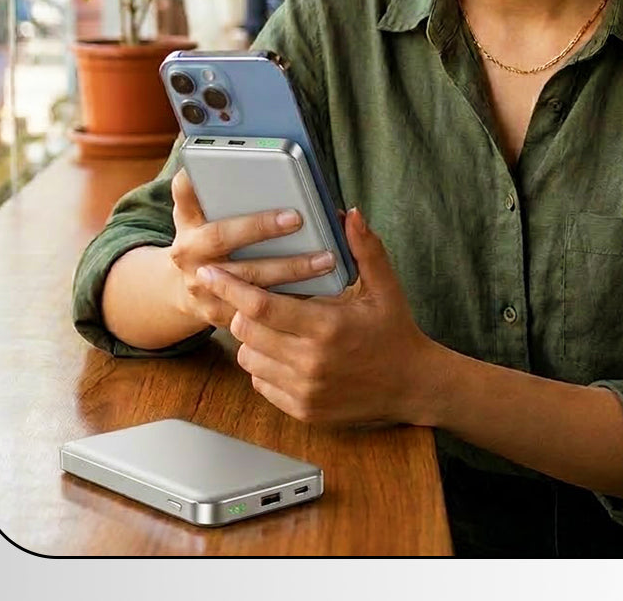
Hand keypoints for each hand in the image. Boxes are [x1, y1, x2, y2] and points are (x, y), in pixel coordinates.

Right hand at [166, 168, 337, 331]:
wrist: (184, 290)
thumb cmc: (203, 238)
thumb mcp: (196, 212)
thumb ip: (206, 188)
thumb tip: (227, 152)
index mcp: (186, 222)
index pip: (187, 195)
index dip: (207, 183)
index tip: (243, 178)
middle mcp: (189, 254)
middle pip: (224, 237)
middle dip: (260, 227)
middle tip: (297, 218)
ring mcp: (203, 287)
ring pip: (250, 278)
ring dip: (290, 269)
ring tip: (325, 258)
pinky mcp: (220, 313)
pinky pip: (260, 308)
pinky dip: (290, 297)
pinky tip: (319, 287)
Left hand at [197, 208, 437, 426]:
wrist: (412, 386)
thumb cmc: (395, 331)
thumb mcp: (385, 287)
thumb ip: (365, 248)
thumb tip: (350, 213)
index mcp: (326, 327)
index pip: (261, 306)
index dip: (231, 287)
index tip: (210, 272)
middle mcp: (310, 362)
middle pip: (246, 332)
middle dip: (238, 310)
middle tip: (246, 296)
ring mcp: (304, 390)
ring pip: (248, 359)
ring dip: (249, 339)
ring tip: (266, 324)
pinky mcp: (302, 410)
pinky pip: (261, 384)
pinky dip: (262, 365)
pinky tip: (280, 351)